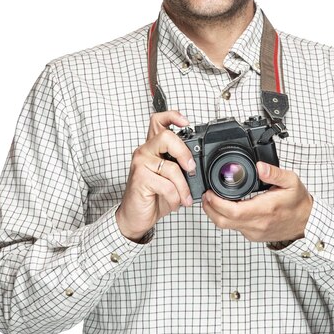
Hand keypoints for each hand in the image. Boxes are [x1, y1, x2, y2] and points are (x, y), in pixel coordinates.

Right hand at [116, 111, 195, 241]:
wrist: (136, 216)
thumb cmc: (153, 196)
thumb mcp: (171, 178)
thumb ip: (180, 166)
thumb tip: (198, 164)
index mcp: (153, 148)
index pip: (158, 121)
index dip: (173, 116)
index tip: (186, 123)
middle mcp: (145, 151)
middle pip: (166, 136)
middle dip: (184, 152)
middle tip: (191, 168)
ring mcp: (140, 164)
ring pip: (171, 167)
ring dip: (183, 187)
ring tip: (184, 198)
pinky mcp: (140, 179)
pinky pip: (167, 185)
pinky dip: (175, 197)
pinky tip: (174, 202)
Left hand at [202, 161, 312, 241]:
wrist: (306, 223)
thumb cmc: (298, 203)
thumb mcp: (291, 181)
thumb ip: (274, 173)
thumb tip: (260, 166)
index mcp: (264, 210)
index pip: (232, 211)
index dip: (215, 202)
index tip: (209, 192)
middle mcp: (257, 224)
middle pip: (223, 221)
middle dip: (209, 208)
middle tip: (205, 195)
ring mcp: (254, 232)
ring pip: (226, 226)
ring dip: (215, 213)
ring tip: (211, 199)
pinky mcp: (253, 235)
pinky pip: (234, 228)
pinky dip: (225, 218)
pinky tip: (225, 207)